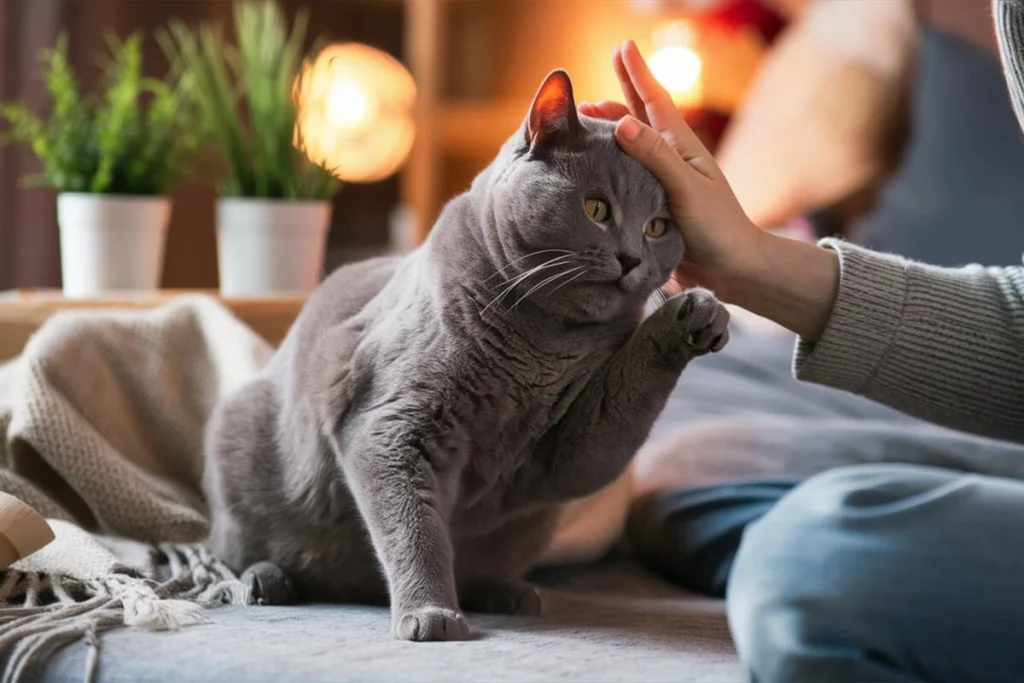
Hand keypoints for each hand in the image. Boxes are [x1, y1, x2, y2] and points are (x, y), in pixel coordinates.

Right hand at [581, 40, 839, 340]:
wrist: (733, 270)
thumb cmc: (717, 227)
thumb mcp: (686, 188)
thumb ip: (655, 156)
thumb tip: (623, 123)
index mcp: (681, 147)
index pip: (654, 101)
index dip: (637, 73)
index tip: (623, 46)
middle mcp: (669, 160)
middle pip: (639, 118)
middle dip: (618, 96)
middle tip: (595, 81)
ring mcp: (661, 183)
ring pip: (629, 148)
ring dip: (609, 132)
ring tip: (584, 123)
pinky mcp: (653, 208)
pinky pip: (625, 179)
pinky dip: (608, 167)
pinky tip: (594, 169)